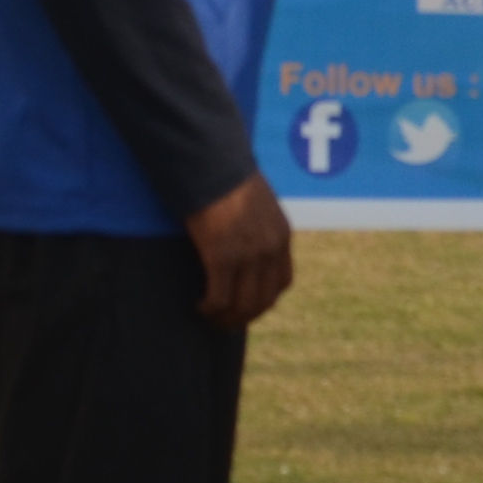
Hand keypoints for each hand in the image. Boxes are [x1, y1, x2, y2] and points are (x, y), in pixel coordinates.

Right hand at [187, 174, 294, 328]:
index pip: (282, 282)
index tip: (247, 304)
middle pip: (263, 300)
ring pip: (242, 305)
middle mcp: (270, 248)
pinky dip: (210, 309)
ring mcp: (247, 254)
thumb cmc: (225, 176)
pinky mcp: (222, 256)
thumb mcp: (254, 201)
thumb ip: (255, 224)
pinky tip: (199, 307)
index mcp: (281, 235)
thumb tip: (243, 240)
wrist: (210, 162)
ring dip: (226, 318)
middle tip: (225, 321)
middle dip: (244, 316)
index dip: (264, 299)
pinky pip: (219, 297)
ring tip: (210, 317)